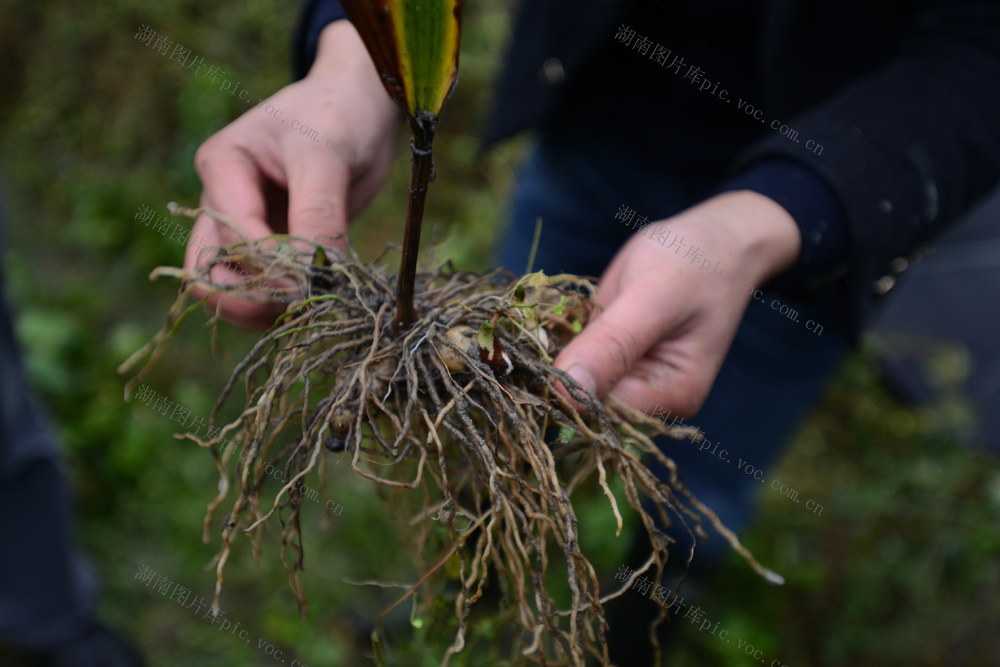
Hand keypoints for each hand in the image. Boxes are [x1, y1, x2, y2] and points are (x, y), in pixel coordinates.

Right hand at [184, 21, 399, 327]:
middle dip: (254, 301)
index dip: (271, 267)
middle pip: (209, 275)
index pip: (231, 236)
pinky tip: (323, 299)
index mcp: (222, 167)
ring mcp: (240, 229)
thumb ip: (319, 212)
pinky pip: (262, 292)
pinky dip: (286, 306)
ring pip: (230, 292)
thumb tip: (315, 277)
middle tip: (310, 304)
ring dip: (268, 311)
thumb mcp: (327, 154)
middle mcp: (221, 202)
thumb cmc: (338, 116)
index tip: (317, 282)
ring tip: (320, 304)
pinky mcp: (267, 249)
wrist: (357, 109)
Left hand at [553, 191, 801, 416]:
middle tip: (554, 323)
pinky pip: (573, 356)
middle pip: (583, 398)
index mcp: (671, 396)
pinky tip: (570, 310)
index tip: (537, 351)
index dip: (564, 384)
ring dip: (555, 346)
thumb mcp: (653, 298)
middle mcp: (650, 398)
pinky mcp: (615, 357)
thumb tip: (565, 395)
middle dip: (558, 362)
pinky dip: (561, 334)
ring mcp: (631, 378)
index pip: (598, 410)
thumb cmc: (694, 262)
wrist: (715, 239)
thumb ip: (612, 346)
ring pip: (571, 377)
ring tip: (568, 311)